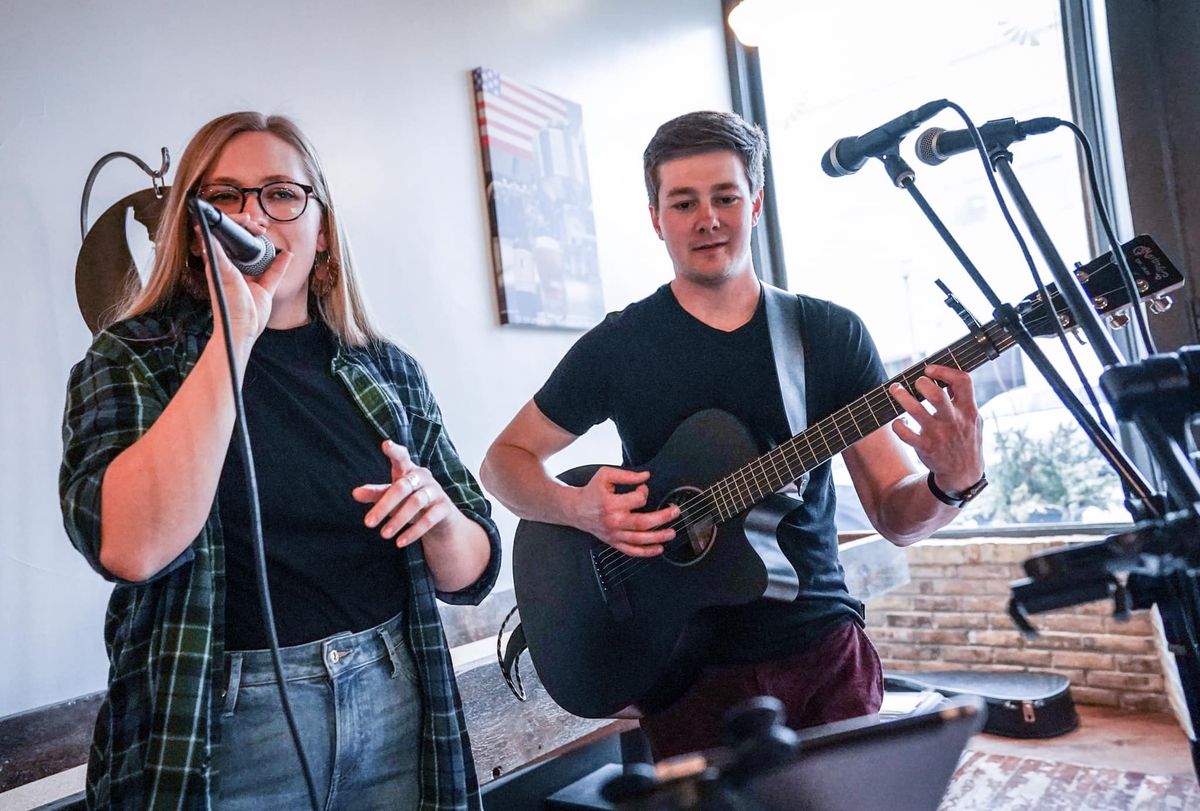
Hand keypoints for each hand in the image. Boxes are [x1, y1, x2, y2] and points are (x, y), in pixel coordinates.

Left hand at [196, 213, 292, 347]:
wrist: (242, 329)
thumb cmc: (228, 304)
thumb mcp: (223, 274)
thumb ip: (217, 253)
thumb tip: (206, 232)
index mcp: (220, 264)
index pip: (226, 238)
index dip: (235, 225)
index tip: (245, 220)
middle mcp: (234, 269)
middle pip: (243, 244)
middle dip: (251, 232)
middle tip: (259, 227)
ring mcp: (250, 278)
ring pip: (259, 255)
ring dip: (265, 244)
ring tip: (269, 235)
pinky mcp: (264, 289)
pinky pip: (274, 271)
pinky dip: (281, 262)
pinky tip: (287, 254)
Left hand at [353, 440, 464, 547]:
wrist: (440, 519)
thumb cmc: (410, 501)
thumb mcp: (391, 497)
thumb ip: (375, 494)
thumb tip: (355, 493)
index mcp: (408, 470)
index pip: (402, 457)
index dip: (394, 451)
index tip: (385, 445)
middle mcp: (423, 477)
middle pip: (402, 487)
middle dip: (384, 505)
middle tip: (368, 523)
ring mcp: (435, 491)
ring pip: (415, 503)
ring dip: (398, 520)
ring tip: (383, 535)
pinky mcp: (444, 507)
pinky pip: (429, 519)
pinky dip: (414, 532)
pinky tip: (400, 542)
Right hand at [571, 467, 678, 557]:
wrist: (576, 509)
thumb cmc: (591, 492)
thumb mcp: (605, 475)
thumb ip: (626, 475)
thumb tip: (645, 476)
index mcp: (611, 504)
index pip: (637, 499)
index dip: (645, 492)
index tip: (643, 488)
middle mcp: (614, 521)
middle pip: (643, 522)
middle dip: (662, 518)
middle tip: (674, 512)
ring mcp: (614, 534)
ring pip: (640, 539)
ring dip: (658, 537)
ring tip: (671, 533)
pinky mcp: (614, 542)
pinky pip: (631, 550)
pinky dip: (646, 552)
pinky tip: (658, 549)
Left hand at [889, 364, 983, 492]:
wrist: (963, 473)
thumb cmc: (966, 439)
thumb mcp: (974, 419)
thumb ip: (963, 400)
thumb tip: (945, 379)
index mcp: (968, 410)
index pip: (963, 381)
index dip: (945, 370)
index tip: (930, 369)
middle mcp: (953, 421)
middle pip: (937, 395)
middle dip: (922, 383)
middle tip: (915, 382)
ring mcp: (938, 434)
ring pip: (915, 410)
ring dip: (901, 397)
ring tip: (895, 390)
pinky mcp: (924, 447)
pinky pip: (904, 432)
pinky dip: (898, 424)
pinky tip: (900, 421)